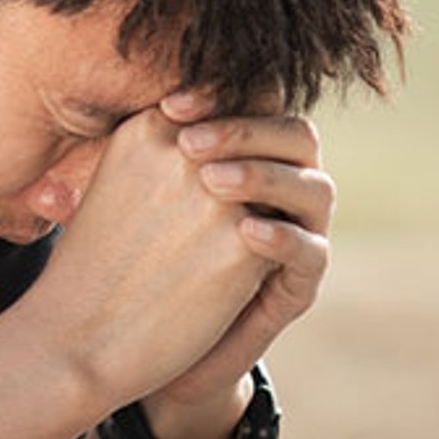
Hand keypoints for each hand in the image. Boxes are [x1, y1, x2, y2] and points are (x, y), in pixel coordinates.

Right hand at [11, 104, 286, 406]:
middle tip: (267, 194)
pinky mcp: (243, 241)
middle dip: (279, 156)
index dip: (250, 118)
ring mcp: (218, 192)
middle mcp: (186, 148)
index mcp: (149, 127)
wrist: (76, 342)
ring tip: (249, 238)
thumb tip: (225, 136)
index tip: (245, 151)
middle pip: (269, 128)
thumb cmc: (92, 268)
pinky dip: (271, 253)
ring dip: (277, 206)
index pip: (230, 94)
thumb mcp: (117, 185)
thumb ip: (167, 151)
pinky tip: (237, 279)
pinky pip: (284, 234)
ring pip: (281, 182)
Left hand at [139, 93, 330, 438]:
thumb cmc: (124, 261)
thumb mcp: (130, 193)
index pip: (258, 105)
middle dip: (245, 131)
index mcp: (245, 155)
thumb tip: (125, 92)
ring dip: (266, 176)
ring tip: (212, 182)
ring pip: (314, 187)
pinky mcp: (298, 285)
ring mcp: (297, 235)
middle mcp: (280, 188)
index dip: (222, 96)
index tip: (168, 107)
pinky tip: (246, 231)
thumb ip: (145, 145)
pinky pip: (311, 252)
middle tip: (190, 143)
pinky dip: (284, 237)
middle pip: (295, 135)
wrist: (130, 346)